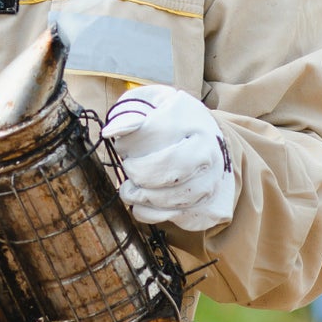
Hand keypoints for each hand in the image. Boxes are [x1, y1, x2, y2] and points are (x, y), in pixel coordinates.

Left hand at [103, 85, 236, 232]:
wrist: (212, 143)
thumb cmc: (175, 122)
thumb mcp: (156, 104)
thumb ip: (131, 114)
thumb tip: (110, 132)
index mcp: (194, 122)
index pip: (155, 135)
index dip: (129, 144)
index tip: (122, 145)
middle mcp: (208, 153)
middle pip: (168, 171)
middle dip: (138, 173)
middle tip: (128, 168)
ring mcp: (211, 182)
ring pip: (170, 199)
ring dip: (140, 196)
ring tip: (129, 188)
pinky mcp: (208, 208)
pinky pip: (174, 217)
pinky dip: (149, 213)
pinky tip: (140, 202)